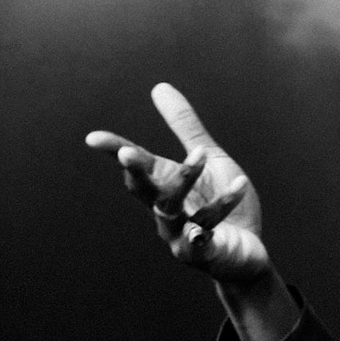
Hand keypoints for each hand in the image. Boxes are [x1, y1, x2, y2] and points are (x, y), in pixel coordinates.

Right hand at [86, 82, 267, 283]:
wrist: (247, 253)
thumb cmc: (223, 206)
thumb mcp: (210, 159)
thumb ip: (185, 127)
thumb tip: (158, 87)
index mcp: (164, 186)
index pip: (136, 167)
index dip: (115, 152)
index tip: (92, 139)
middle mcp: (164, 211)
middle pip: (143, 190)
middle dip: (135, 171)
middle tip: (129, 153)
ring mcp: (178, 235)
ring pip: (170, 208)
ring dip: (184, 179)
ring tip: (202, 154)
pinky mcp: (200, 253)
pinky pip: (206, 229)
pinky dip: (222, 206)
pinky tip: (238, 186)